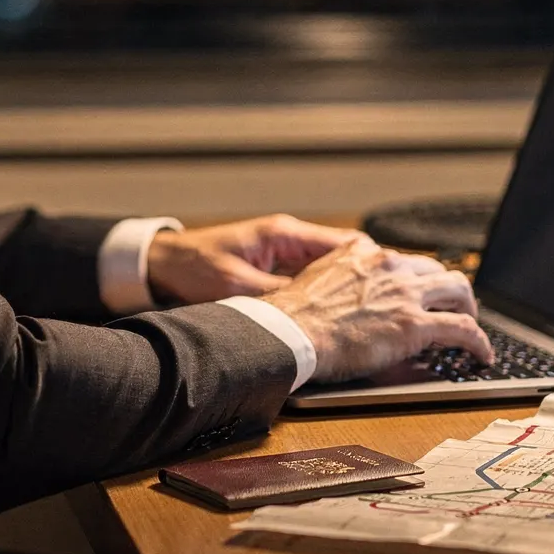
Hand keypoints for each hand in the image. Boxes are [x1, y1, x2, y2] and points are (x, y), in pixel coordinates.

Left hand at [144, 214, 367, 304]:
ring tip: (372, 314)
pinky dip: (327, 298)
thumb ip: (277, 297)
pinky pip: (312, 283)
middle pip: (346, 258)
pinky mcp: (275, 272)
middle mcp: (290, 241)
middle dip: (368, 280)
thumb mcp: (237, 286)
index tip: (392, 286)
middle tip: (389, 305)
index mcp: (285, 234)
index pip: (346, 243)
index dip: (373, 265)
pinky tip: (339, 319)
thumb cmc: (193, 268)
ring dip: (349, 291)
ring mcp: (284, 257)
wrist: (161, 266)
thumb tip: (315, 313)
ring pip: (332, 272)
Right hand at [261, 239, 493, 383]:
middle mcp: (390, 265)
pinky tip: (482, 354)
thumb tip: (347, 294)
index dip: (415, 279)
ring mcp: (405, 293)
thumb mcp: (315, 277)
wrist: (289, 333)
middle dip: (448, 289)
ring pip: (458, 289)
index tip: (417, 292)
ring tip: (472, 326)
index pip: (402, 259)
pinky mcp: (415, 324)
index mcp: (363, 252)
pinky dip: (479, 341)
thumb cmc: (293, 316)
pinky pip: (463, 329)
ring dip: (469, 308)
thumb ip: (339, 276)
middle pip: (436, 269)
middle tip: (451, 307)